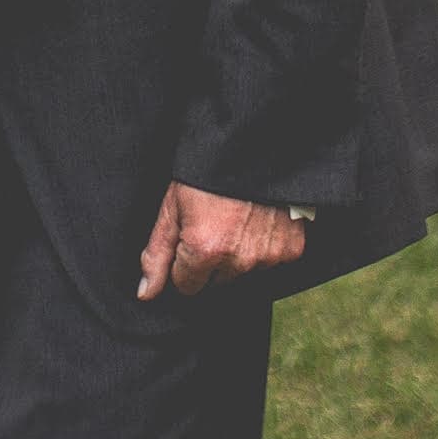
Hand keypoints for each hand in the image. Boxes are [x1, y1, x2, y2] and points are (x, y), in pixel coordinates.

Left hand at [138, 181, 306, 298]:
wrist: (256, 144)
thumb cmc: (206, 173)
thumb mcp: (172, 207)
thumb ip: (157, 254)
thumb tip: (145, 294)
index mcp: (204, 249)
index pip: (186, 285)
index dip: (183, 262)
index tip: (189, 236)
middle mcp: (238, 259)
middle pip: (215, 281)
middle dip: (210, 260)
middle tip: (213, 224)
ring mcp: (268, 256)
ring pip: (243, 272)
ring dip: (238, 255)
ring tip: (236, 219)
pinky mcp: (292, 249)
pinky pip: (270, 262)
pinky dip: (263, 246)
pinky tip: (258, 221)